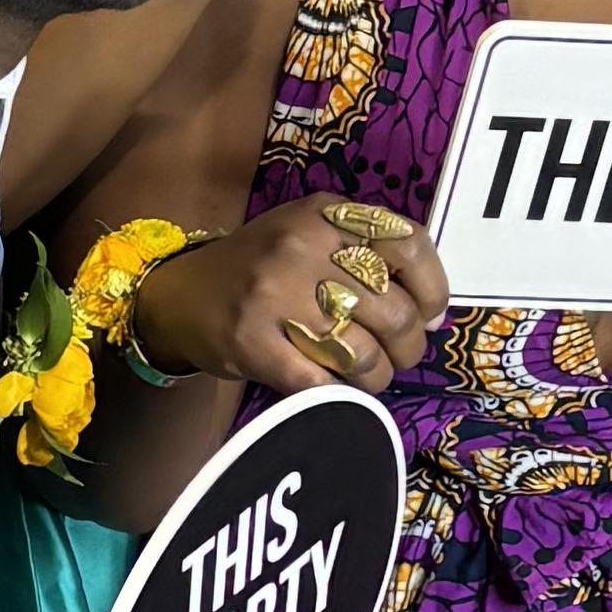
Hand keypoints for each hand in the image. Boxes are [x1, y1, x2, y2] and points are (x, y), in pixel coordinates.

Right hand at [128, 199, 446, 398]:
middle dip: (408, 345)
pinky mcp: (254, 345)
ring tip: (372, 376)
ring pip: (363, 354)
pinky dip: (341, 395)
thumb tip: (429, 311)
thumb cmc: (259, 267)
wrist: (179, 293)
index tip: (429, 313)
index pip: (408, 243)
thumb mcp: (308, 232)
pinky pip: (322, 383)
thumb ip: (364, 251)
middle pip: (392, 310)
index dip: (432, 286)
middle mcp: (301, 249)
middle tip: (401, 354)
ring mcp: (275, 298)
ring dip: (379, 375)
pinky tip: (339, 390)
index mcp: (324, 215)